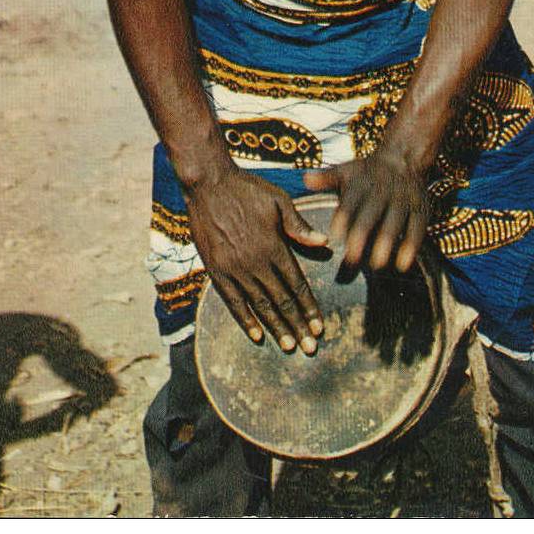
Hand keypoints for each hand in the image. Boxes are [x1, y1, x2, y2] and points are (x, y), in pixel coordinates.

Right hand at [185, 167, 326, 353]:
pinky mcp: (216, 270)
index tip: (319, 327)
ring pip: (259, 305)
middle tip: (310, 348)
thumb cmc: (247, 189)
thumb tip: (324, 244)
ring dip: (275, 327)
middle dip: (297, 326)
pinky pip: (232, 301)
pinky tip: (256, 335)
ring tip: (288, 346)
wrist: (209, 184)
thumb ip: (299, 226)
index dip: (309, 308)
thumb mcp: (278, 201)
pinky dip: (244, 319)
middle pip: (281, 301)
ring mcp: (234, 268)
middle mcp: (255, 262)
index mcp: (274, 246)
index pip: (296, 285)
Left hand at [303, 149, 429, 272]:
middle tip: (352, 259)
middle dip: (362, 235)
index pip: (351, 200)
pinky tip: (402, 265)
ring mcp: (403, 200)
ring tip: (376, 265)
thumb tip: (305, 179)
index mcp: (362, 183)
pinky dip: (411, 246)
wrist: (403, 157)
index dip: (344, 217)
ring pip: (395, 222)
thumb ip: (326, 178)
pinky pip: (417, 228)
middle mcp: (383, 191)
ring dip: (386, 243)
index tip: (334, 236)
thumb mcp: (346, 170)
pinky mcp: (420, 208)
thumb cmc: (368, 171)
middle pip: (372, 213)